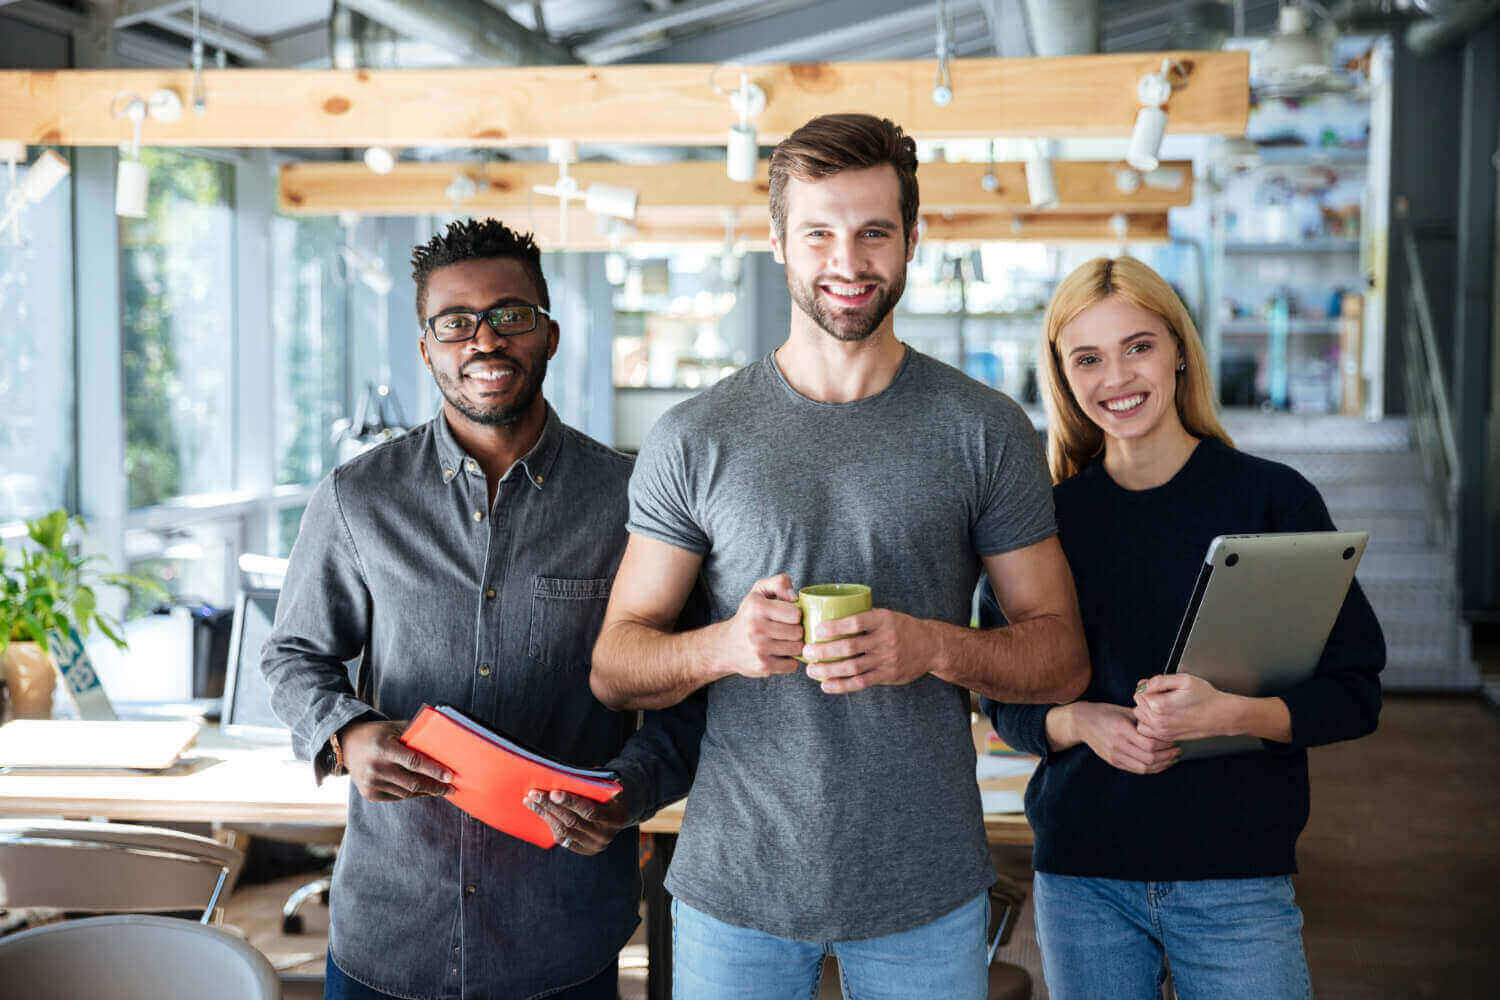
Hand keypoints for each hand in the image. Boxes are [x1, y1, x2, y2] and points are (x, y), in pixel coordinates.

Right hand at [341, 720, 452, 801]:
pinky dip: (411, 794)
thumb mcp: (394, 728)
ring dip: (425, 792)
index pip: (414, 762)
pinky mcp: (369, 794)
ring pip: (406, 793)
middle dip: (435, 787)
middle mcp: (376, 768)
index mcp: (383, 748)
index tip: (450, 776)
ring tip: (439, 789)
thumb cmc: (376, 734)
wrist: (346, 745)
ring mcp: (371, 783)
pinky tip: (422, 790)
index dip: (434, 770)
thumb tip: (442, 741)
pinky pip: (396, 797)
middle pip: (412, 783)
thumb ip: (416, 733)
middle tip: (451, 788)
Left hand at [524, 788, 629, 854]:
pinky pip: (563, 839)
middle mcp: (605, 835)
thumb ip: (593, 782)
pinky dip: (550, 824)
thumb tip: (564, 775)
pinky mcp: (586, 850)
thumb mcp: (609, 783)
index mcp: (615, 817)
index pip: (589, 811)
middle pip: (572, 821)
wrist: (624, 809)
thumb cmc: (612, 790)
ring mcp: (595, 845)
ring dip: (545, 814)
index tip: (553, 792)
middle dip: (551, 806)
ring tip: (530, 801)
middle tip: (534, 793)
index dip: (570, 802)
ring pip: (564, 831)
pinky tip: (540, 811)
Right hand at [716, 574, 803, 678]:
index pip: (795, 613)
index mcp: (756, 607)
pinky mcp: (762, 666)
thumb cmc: (749, 616)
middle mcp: (756, 627)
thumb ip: (779, 583)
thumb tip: (795, 596)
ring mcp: (759, 648)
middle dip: (796, 631)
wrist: (726, 646)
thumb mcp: (759, 592)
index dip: (796, 615)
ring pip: (797, 648)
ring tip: (783, 642)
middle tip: (786, 631)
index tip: (788, 616)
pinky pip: (792, 665)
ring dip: (794, 646)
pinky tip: (779, 655)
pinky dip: (789, 661)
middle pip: (798, 632)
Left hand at [800, 608, 929, 694]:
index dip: (835, 626)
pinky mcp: (887, 675)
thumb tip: (828, 617)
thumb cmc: (900, 628)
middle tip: (806, 652)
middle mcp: (885, 639)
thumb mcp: (886, 615)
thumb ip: (864, 618)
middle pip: (850, 646)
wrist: (931, 646)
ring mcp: (886, 659)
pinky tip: (826, 685)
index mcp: (883, 620)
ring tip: (812, 671)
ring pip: (852, 666)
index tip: (817, 630)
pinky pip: (861, 682)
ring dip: (828, 670)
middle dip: (824, 650)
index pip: (856, 621)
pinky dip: (841, 685)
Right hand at [1061, 702, 1178, 773]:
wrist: (1082, 722)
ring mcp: (1115, 755)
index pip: (1150, 743)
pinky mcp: (1113, 761)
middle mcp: (1117, 744)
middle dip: (1167, 755)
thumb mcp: (1124, 710)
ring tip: (1172, 758)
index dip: (1165, 744)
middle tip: (1178, 749)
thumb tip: (1164, 721)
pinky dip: (1151, 768)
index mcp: (1121, 729)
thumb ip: (1143, 717)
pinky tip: (1160, 763)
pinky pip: (1136, 769)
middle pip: (1149, 757)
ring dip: (1162, 764)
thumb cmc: (1105, 712)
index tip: (1175, 738)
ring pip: (1144, 767)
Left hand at [1133, 674, 1237, 742]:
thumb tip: (1144, 684)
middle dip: (1146, 698)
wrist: (1220, 715)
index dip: (1146, 686)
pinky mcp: (1166, 737)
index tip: (1157, 686)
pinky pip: (1147, 730)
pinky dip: (1149, 723)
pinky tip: (1161, 716)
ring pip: (1140, 718)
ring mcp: (1162, 732)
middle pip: (1138, 705)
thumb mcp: (1184, 680)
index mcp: (1160, 705)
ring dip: (1146, 711)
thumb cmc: (1205, 697)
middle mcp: (1159, 721)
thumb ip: (1160, 680)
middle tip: (1162, 694)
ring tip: (1161, 705)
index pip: (1139, 693)